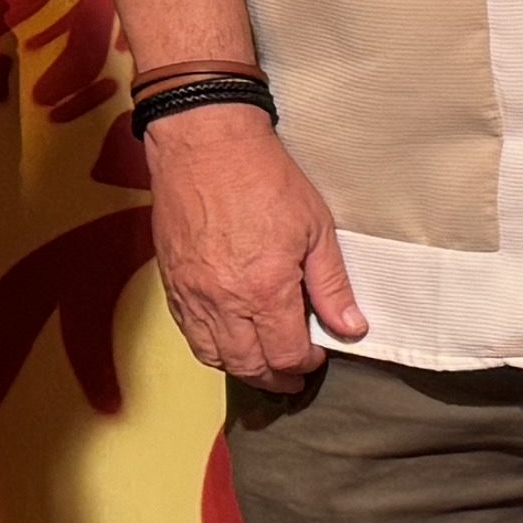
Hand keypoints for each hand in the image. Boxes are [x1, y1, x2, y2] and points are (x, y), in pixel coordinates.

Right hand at [145, 106, 366, 388]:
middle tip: (293, 376)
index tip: (317, 356)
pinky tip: (231, 340)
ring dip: (243, 368)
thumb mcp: (315, 228)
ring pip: (215, 356)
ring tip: (265, 364)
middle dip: (275, 378)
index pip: (285, 355)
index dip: (305, 364)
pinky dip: (212, 347)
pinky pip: (190, 334)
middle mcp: (223, 302)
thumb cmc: (264, 178)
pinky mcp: (172, 283)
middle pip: (249, 366)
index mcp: (264, 291)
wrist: (205, 145)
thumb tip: (351, 327)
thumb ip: (331, 284)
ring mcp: (192, 295)